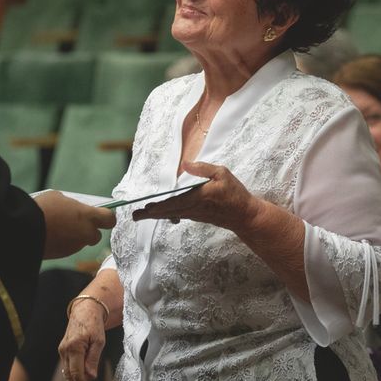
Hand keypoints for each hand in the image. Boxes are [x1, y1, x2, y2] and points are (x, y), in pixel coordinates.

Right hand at [34, 191, 116, 258]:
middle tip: (76, 222)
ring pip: (81, 242)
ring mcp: (74, 247)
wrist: (23, 229)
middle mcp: (85, 234)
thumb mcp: (59, 198)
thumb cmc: (42, 208)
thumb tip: (74, 210)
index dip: (106, 217)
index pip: (110, 219)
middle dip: (89, 230)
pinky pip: (68, 247)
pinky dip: (63, 242)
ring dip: (74, 236)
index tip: (101, 214)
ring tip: (58, 226)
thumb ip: (72, 205)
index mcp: (88, 217)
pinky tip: (51, 234)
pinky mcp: (62, 255)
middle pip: (96, 235)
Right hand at [58, 299, 106, 380]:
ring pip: (67, 376)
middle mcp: (65, 351)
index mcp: (74, 348)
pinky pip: (68, 370)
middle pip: (70, 379)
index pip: (77, 375)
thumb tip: (91, 377)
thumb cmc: (94, 324)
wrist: (84, 310)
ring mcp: (62, 352)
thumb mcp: (99, 340)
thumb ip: (93, 359)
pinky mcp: (64, 352)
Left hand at [132, 161, 261, 233]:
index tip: (144, 208)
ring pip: (171, 214)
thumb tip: (185, 164)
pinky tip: (163, 212)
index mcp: (198, 198)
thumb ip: (203, 168)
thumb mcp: (223, 174)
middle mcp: (193, 208)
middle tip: (135, 216)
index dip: (156, 207)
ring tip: (144, 213)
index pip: (172, 203)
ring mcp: (195, 214)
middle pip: (167, 212)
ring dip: (157, 214)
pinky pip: (179, 215)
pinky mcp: (198, 216)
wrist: (245, 216)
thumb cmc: (235, 194)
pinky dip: (168, 214)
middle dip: (151, 214)